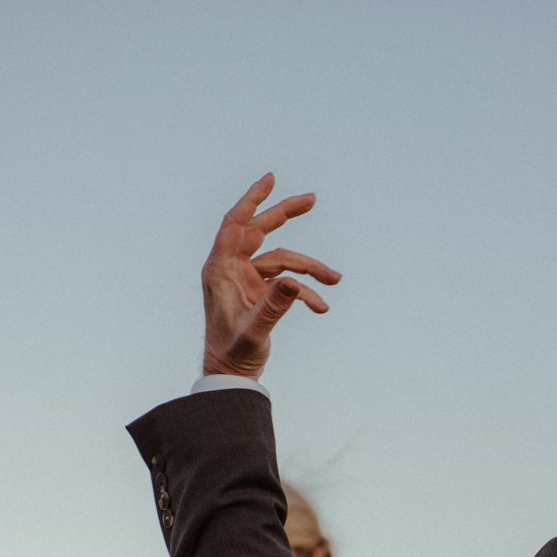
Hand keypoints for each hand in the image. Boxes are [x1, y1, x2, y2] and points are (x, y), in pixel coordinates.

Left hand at [201, 173, 340, 379]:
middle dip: (285, 214)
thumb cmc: (233, 355)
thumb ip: (274, 307)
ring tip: (336, 280)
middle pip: (260, 230)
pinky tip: (321, 307)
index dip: (252, 200)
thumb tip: (295, 282)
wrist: (231, 376)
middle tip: (312, 199)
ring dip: (310, 268)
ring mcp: (247, 280)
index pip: (235, 225)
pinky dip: (305, 292)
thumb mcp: (254, 331)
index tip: (271, 180)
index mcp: (220, 270)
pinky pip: (287, 282)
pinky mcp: (260, 293)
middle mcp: (232, 269)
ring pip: (282, 260)